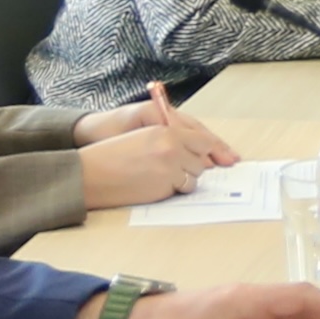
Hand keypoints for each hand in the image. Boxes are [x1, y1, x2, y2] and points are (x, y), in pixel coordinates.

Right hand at [75, 111, 231, 206]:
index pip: (203, 138)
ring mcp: (170, 166)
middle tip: (179, 169)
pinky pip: (182, 189)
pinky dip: (174, 189)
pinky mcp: (165, 185)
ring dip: (184, 179)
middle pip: (202, 159)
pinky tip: (155, 185)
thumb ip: (171, 140)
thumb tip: (200, 155)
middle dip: (194, 166)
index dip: (217, 150)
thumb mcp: (143, 137)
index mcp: (166, 129)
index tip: (229, 158)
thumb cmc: (112, 156)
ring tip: (159, 177)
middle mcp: (172, 144)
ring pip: (194, 176)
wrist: (90, 174)